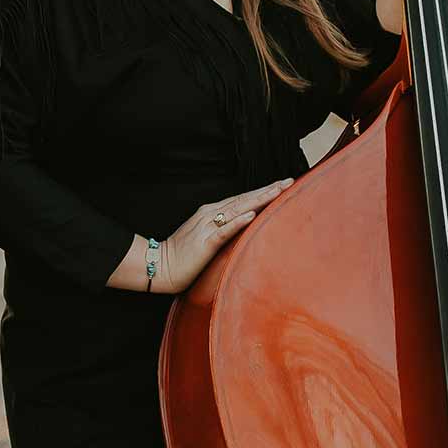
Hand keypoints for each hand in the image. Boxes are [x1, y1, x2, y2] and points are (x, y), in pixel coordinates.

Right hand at [155, 182, 290, 291]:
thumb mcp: (205, 237)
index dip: (262, 191)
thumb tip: (241, 228)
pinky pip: (223, 230)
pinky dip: (238, 221)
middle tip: (288, 181)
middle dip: (267, 190)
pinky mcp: (204, 243)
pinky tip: (251, 215)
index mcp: (211, 213)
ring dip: (258, 199)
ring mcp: (207, 227)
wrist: (159, 266)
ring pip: (237, 209)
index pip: (241, 199)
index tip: (281, 184)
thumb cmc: (181, 255)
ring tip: (278, 191)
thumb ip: (221, 229)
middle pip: (244, 199)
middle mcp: (210, 214)